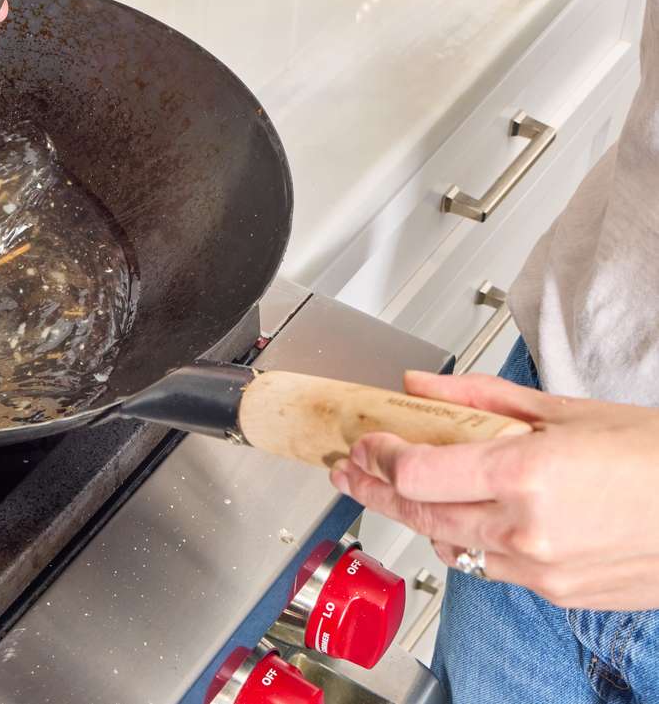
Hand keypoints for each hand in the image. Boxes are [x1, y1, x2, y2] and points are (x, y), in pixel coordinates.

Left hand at [330, 370, 658, 609]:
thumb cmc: (654, 456)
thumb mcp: (564, 409)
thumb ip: (477, 400)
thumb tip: (419, 387)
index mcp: (525, 475)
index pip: (416, 473)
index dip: (379, 457)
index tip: (365, 442)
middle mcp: (527, 530)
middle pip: (420, 514)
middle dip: (375, 488)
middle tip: (351, 469)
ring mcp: (542, 569)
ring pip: (450, 545)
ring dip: (418, 516)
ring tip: (393, 489)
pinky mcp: (557, 593)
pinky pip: (490, 567)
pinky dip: (468, 539)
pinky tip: (460, 516)